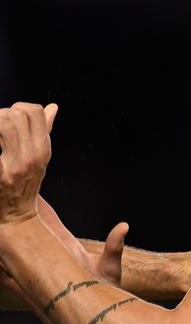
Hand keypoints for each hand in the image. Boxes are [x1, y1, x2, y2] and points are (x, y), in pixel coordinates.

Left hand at [0, 102, 57, 224]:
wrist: (16, 215)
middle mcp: (31, 156)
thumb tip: (53, 107)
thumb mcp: (40, 158)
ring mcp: (13, 165)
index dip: (20, 107)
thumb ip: (45, 130)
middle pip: (16, 115)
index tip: (11, 117)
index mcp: (42, 149)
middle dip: (2, 114)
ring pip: (2, 123)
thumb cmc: (27, 184)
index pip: (34, 111)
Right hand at [0, 196, 128, 310]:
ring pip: (13, 253)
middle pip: (25, 232)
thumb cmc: (106, 291)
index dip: (35, 205)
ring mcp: (38, 273)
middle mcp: (48, 257)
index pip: (44, 220)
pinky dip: (2, 271)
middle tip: (4, 206)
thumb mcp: (109, 266)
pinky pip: (10, 279)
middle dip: (14, 219)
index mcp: (64, 246)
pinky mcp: (32, 291)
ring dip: (5, 244)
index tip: (28, 191)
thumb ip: (113, 246)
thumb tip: (123, 226)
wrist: (99, 317)